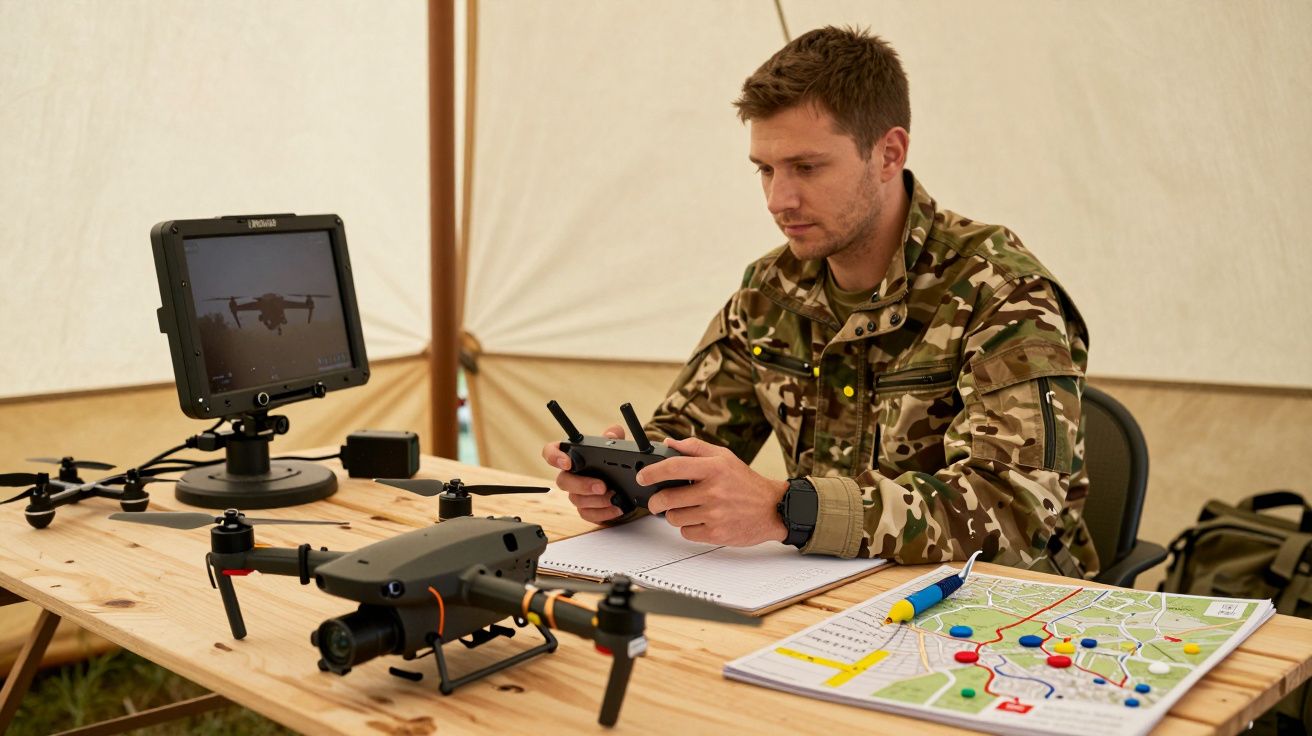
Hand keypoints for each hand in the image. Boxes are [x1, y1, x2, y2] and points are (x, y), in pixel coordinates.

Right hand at [541, 425, 626, 523]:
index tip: (567, 462)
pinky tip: (616, 508)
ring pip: (576, 500)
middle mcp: (571, 475)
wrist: (626, 484)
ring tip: (614, 497)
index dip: (554, 456)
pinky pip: (587, 514)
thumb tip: (612, 434)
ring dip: (596, 500)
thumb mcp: (617, 445)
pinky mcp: (585, 509)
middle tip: (602, 486)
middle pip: (563, 481)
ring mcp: (576, 493)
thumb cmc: (614, 462)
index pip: (552, 452)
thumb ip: (615, 436)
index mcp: (573, 456)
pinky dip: (603, 513)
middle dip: (582, 485)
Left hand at [639, 437, 788, 545]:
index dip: (651, 472)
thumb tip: (668, 443)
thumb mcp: (724, 457)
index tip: (642, 477)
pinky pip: (686, 532)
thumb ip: (695, 448)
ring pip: (674, 517)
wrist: (772, 508)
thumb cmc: (746, 482)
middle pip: (667, 498)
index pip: (673, 467)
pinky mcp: (716, 533)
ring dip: (674, 514)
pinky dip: (688, 527)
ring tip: (686, 509)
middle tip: (657, 501)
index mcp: (714, 468)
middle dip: (656, 501)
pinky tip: (699, 520)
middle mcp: (714, 491)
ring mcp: (714, 514)